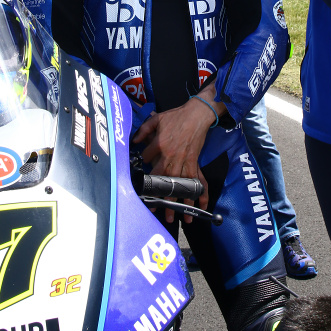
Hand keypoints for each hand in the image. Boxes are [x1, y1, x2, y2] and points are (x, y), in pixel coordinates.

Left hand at [132, 96, 219, 222]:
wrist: (197, 114)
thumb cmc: (176, 116)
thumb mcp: (156, 119)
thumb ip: (143, 130)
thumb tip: (133, 141)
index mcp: (159, 145)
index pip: (146, 160)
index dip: (143, 164)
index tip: (141, 170)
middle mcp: (170, 156)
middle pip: (161, 180)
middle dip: (158, 197)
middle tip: (154, 210)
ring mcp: (182, 161)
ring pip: (177, 184)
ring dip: (176, 201)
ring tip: (174, 217)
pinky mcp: (193, 161)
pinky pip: (194, 180)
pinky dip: (197, 193)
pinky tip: (197, 205)